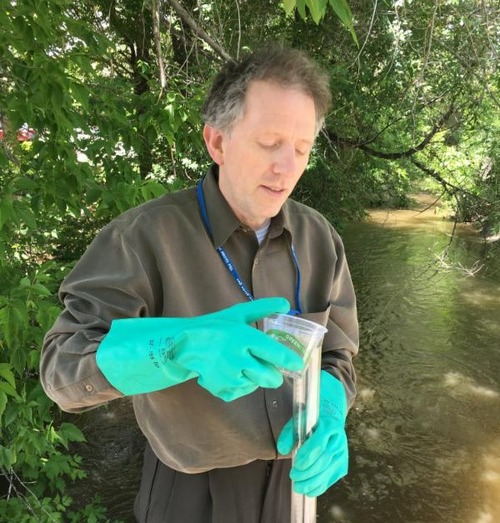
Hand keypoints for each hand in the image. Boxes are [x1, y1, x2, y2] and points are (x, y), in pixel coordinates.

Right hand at [96, 297, 303, 399]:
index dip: (290, 361)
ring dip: (256, 378)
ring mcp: (229, 377)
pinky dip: (242, 385)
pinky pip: (242, 392)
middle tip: (270, 367)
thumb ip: (263, 309)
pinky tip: (234, 373)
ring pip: (257, 385)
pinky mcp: (221, 389)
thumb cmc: (215, 327)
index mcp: (245, 338)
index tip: (299, 364)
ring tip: (244, 365)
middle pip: (270, 377)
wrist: (184, 345)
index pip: (275, 353)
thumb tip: (286, 304)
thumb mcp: (238, 314)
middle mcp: (238, 359)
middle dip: (274, 374)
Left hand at [277, 371, 347, 496]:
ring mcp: (343, 453)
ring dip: (312, 482)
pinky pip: (331, 479)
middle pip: (323, 461)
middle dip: (307, 472)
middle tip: (293, 476)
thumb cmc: (311, 420)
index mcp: (329, 426)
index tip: (295, 465)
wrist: (331, 416)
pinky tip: (308, 489)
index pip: (318, 445)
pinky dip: (319, 486)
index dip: (307, 457)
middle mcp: (339, 440)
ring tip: (298, 486)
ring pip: (327, 472)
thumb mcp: (298, 420)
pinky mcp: (343, 464)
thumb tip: (283, 449)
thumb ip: (288, 433)